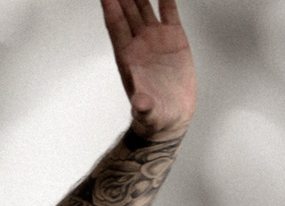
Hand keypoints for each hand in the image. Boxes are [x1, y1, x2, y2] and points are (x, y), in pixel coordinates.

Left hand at [102, 0, 196, 140]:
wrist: (170, 116)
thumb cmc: (154, 114)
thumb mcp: (148, 112)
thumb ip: (144, 106)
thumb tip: (140, 103)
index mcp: (128, 57)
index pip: (116, 26)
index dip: (111, 8)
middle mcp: (138, 43)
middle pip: (127, 10)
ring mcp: (155, 39)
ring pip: (143, 7)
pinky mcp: (173, 39)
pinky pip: (168, 12)